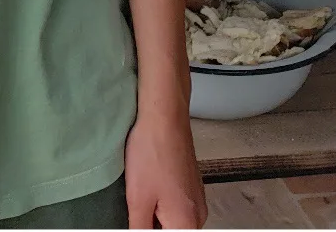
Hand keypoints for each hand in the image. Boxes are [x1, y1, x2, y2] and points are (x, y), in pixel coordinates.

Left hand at [124, 114, 206, 228]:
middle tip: (137, 203)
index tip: (139, 214)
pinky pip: (175, 204)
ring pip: (172, 219)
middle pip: (171, 229)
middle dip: (151, 223)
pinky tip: (148, 182)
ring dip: (155, 212)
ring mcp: (197, 198)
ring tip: (142, 190)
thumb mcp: (138, 200)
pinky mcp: (190, 184)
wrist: (164, 115)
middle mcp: (199, 215)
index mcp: (187, 224)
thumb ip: (140, 230)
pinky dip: (160, 200)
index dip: (147, 227)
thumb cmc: (152, 151)